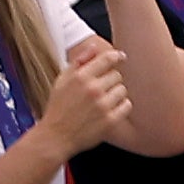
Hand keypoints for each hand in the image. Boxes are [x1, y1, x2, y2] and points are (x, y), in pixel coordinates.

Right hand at [43, 35, 133, 152]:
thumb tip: (94, 46)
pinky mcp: (111, 119)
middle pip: (117, 75)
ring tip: (103, 101)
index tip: (120, 57)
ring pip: (123, 90)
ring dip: (116, 94)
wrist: (56, 136)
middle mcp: (92, 89)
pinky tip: (109, 110)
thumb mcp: (61, 81)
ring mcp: (103, 105)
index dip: (116, 56)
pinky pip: (127, 105)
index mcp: (80, 77)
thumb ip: (78, 62)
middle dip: (110, 80)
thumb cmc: (58, 108)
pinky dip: (121, 107)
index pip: (107, 59)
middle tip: (100, 89)